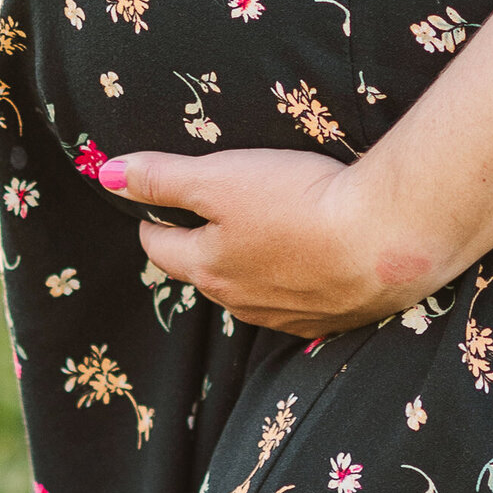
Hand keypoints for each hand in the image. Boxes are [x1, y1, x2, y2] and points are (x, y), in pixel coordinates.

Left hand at [97, 145, 456, 336]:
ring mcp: (289, 317)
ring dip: (251, 267)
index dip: (153, 222)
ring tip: (267, 233)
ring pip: (251, 292)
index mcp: (208, 269)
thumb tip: (106, 173)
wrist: (387, 240)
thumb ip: (162, 178)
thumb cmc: (299, 201)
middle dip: (201, 246)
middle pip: (205, 273)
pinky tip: (315, 259)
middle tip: (210, 215)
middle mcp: (242, 302)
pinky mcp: (333, 319)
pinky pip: (299, 304)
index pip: (160, 249)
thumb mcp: (221, 177)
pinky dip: (296, 282)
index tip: (157, 205)